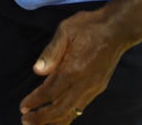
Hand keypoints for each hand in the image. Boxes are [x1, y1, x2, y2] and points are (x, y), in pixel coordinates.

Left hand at [19, 9, 130, 123]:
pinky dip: (68, 115)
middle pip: (60, 109)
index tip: (23, 107)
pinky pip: (81, 107)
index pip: (50, 93)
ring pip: (72, 112)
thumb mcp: (66, 31)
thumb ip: (51, 52)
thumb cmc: (90, 26)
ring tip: (39, 124)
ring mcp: (93, 88)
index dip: (35, 102)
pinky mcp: (98, 88)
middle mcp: (84, 83)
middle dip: (42, 118)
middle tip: (26, 120)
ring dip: (54, 121)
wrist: (118, 29)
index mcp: (73, 69)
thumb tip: (37, 71)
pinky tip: (59, 117)